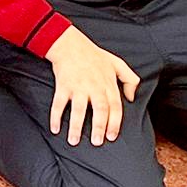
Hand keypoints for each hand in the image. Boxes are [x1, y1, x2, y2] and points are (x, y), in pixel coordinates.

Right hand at [45, 26, 140, 146]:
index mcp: (108, 84)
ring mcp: (78, 87)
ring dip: (76, 127)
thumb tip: (131, 98)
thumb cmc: (93, 54)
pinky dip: (56, 116)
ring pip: (79, 110)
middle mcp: (94, 87)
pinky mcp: (63, 85)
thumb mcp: (117, 63)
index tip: (111, 137)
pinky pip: (59, 104)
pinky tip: (55, 128)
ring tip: (74, 141)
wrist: (69, 43)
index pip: (115, 107)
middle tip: (97, 142)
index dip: (114, 123)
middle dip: (99, 127)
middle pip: (100, 110)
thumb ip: (130, 79)